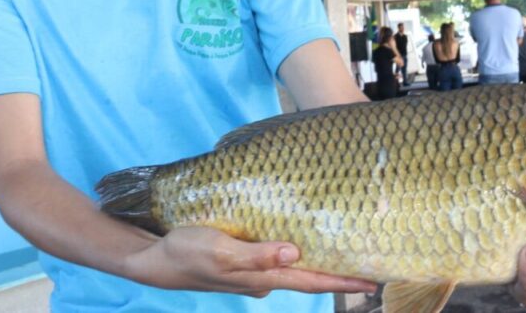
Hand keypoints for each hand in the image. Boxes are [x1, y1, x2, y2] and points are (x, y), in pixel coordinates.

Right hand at [124, 226, 377, 297]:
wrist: (153, 259)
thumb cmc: (186, 251)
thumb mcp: (221, 251)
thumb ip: (258, 255)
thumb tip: (295, 253)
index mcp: (262, 277)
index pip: (311, 280)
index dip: (342, 281)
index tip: (373, 280)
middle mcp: (262, 279)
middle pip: (307, 277)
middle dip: (337, 273)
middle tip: (369, 264)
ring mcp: (251, 273)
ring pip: (292, 268)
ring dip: (316, 262)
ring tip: (343, 249)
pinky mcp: (240, 262)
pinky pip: (274, 259)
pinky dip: (292, 254)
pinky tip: (296, 243)